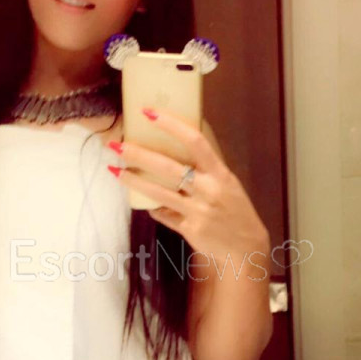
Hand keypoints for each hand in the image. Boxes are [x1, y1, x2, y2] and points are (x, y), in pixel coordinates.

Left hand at [107, 109, 269, 266]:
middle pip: (168, 167)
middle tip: (117, 145)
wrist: (246, 246)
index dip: (171, 125)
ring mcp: (198, 211)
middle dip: (139, 154)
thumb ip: (205, 169)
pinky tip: (142, 202)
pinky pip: (163, 214)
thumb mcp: (227, 184)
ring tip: (114, 170)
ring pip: (158, 192)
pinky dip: (153, 207)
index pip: (195, 141)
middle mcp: (209, 190)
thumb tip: (175, 150)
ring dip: (133, 181)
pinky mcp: (189, 229)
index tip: (149, 113)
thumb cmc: (235, 210)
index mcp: (220, 173)